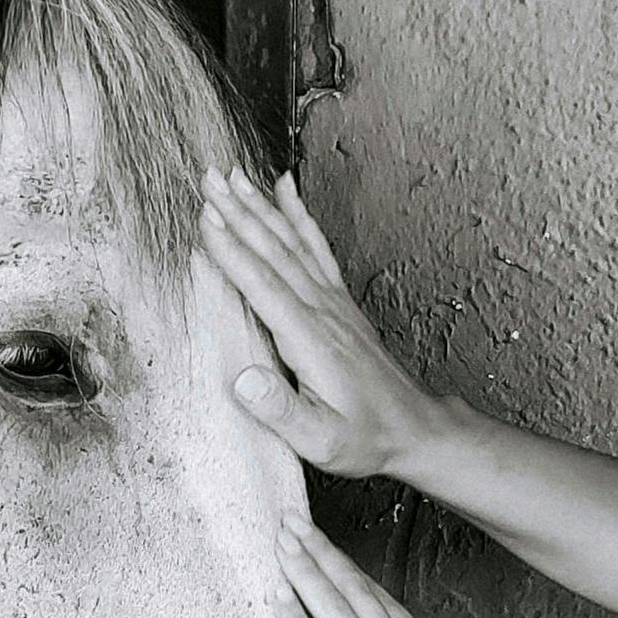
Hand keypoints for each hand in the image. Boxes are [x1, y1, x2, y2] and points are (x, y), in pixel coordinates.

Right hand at [200, 167, 444, 479]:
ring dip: (261, 206)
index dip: (233, 253)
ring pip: (292, 242)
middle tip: (209, 178)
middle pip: (275, 251)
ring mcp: (332, 302)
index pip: (265, 287)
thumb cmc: (363, 438)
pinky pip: (314, 247)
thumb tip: (243, 380)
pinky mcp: (338, 302)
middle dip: (239, 213)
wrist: (412, 430)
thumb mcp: (320, 441)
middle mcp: (323, 311)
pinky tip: (286, 191)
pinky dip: (298, 215)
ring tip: (233, 176)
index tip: (205, 221)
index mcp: (311, 340)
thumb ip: (281, 411)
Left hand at [272, 518, 502, 617]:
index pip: (380, 601)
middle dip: (322, 551)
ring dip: (303, 567)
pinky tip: (276, 592)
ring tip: (282, 538)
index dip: (352, 573)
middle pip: (352, 587)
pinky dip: (292, 614)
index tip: (334, 551)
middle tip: (297, 522)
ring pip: (331, 601)